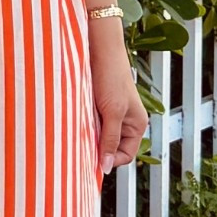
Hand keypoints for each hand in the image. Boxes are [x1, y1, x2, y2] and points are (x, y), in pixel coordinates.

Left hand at [89, 19, 147, 175]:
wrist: (99, 50)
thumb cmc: (111, 77)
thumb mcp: (112, 112)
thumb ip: (110, 139)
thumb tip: (107, 167)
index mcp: (137, 125)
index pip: (125, 156)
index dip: (110, 159)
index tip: (91, 159)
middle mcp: (127, 122)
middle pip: (111, 147)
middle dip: (98, 146)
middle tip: (84, 139)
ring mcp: (112, 115)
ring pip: (99, 136)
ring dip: (89, 134)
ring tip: (82, 123)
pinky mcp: (99, 107)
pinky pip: (91, 124)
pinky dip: (84, 124)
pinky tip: (78, 117)